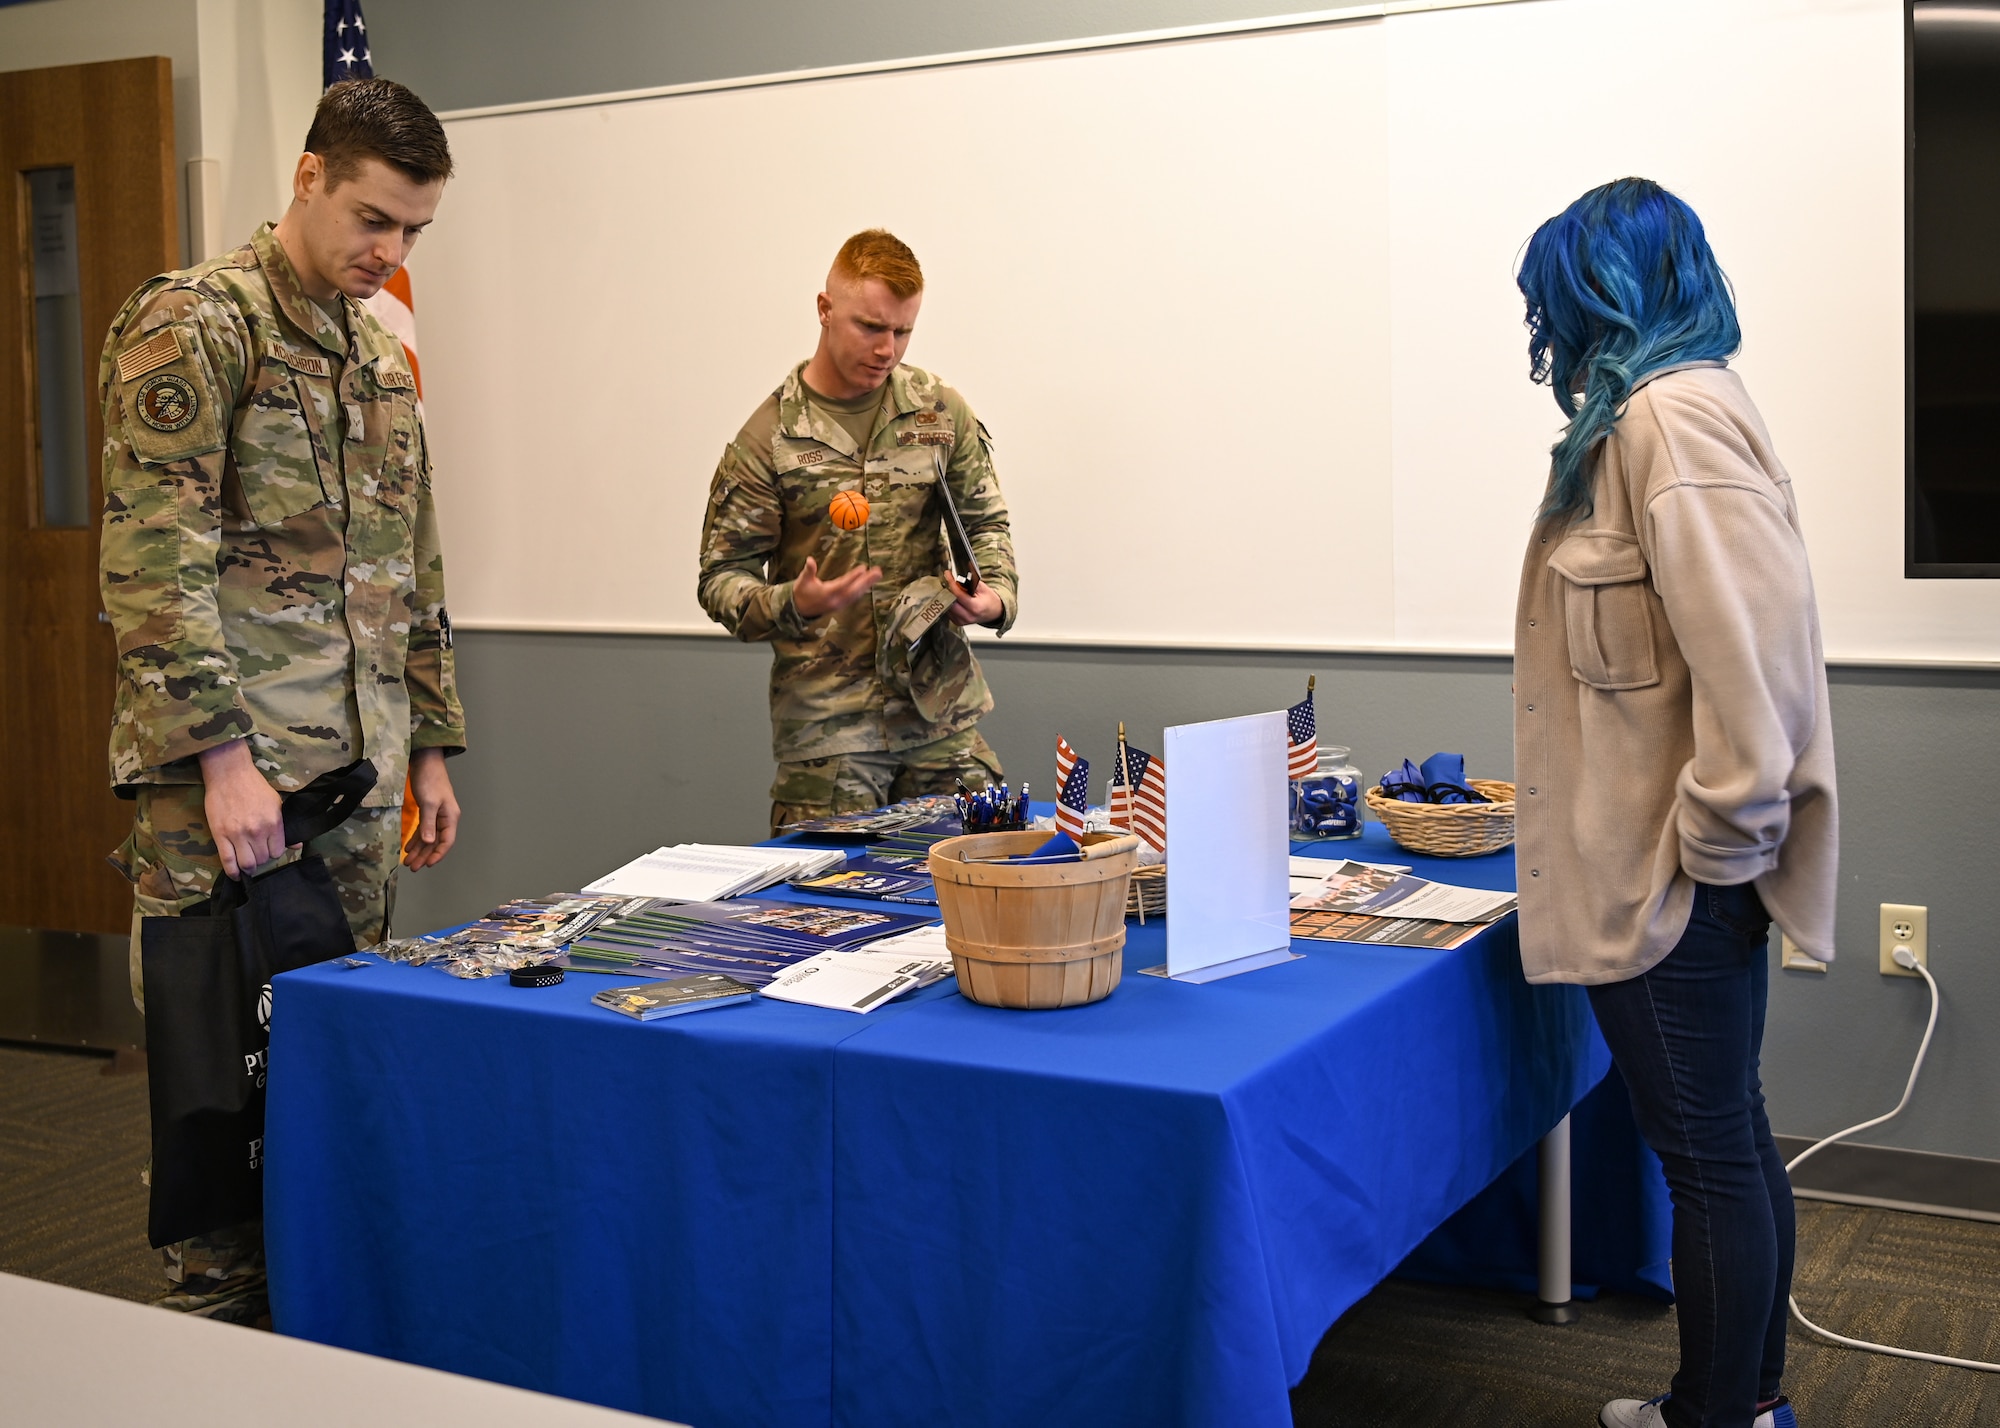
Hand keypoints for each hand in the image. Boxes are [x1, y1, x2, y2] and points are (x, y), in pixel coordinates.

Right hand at [199, 740, 289, 879]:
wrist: (229, 774)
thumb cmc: (255, 786)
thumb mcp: (277, 803)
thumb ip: (285, 826)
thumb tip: (297, 845)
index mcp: (274, 823)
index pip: (277, 852)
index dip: (274, 853)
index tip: (269, 849)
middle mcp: (257, 831)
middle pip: (262, 859)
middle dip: (261, 859)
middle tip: (257, 854)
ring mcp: (238, 834)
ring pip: (247, 864)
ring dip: (249, 867)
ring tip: (248, 864)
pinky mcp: (220, 835)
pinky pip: (227, 860)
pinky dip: (232, 871)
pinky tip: (236, 875)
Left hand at [403, 747, 458, 869]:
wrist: (426, 762)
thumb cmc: (430, 780)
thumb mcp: (429, 802)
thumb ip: (428, 823)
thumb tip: (428, 842)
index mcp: (450, 817)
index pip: (446, 841)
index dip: (438, 854)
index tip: (427, 865)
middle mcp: (445, 818)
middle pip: (436, 842)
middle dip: (425, 855)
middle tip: (413, 867)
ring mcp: (437, 815)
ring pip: (429, 837)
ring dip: (419, 849)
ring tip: (408, 861)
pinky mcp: (428, 810)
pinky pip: (423, 830)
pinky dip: (416, 839)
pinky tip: (408, 847)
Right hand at [793, 555, 882, 618]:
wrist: (800, 610)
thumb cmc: (802, 592)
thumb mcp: (802, 581)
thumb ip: (808, 570)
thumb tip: (809, 560)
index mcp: (826, 593)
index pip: (842, 584)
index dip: (853, 577)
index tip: (863, 568)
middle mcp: (836, 600)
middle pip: (854, 590)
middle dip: (866, 581)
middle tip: (878, 572)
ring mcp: (840, 604)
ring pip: (856, 594)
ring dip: (867, 584)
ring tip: (877, 574)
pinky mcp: (842, 605)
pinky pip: (855, 597)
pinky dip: (863, 590)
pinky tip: (869, 583)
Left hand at [945, 577, 1003, 626]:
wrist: (994, 612)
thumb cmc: (990, 600)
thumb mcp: (984, 588)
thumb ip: (970, 583)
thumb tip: (958, 576)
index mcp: (975, 607)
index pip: (958, 594)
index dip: (951, 583)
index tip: (948, 575)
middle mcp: (968, 616)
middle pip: (950, 602)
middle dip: (948, 590)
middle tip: (947, 581)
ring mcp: (962, 621)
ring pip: (947, 607)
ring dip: (947, 597)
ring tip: (951, 590)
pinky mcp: (958, 622)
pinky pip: (949, 612)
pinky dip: (949, 604)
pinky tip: (953, 599)